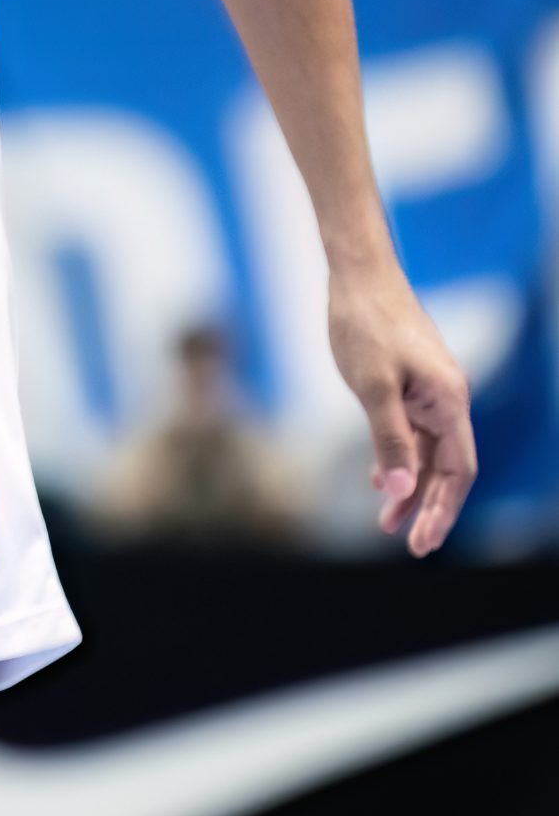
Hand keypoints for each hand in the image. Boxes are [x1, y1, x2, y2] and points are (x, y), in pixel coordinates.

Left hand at [328, 256, 473, 555]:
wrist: (357, 272)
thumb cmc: (364, 322)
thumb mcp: (372, 385)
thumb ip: (389, 438)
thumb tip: (400, 490)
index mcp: (449, 400)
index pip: (458, 471)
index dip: (442, 510)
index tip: (421, 542)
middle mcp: (447, 398)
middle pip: (446, 467)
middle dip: (427, 506)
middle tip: (407, 544)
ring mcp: (429, 390)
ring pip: (426, 451)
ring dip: (407, 485)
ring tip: (385, 522)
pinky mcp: (410, 382)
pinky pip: (411, 431)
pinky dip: (397, 456)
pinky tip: (379, 480)